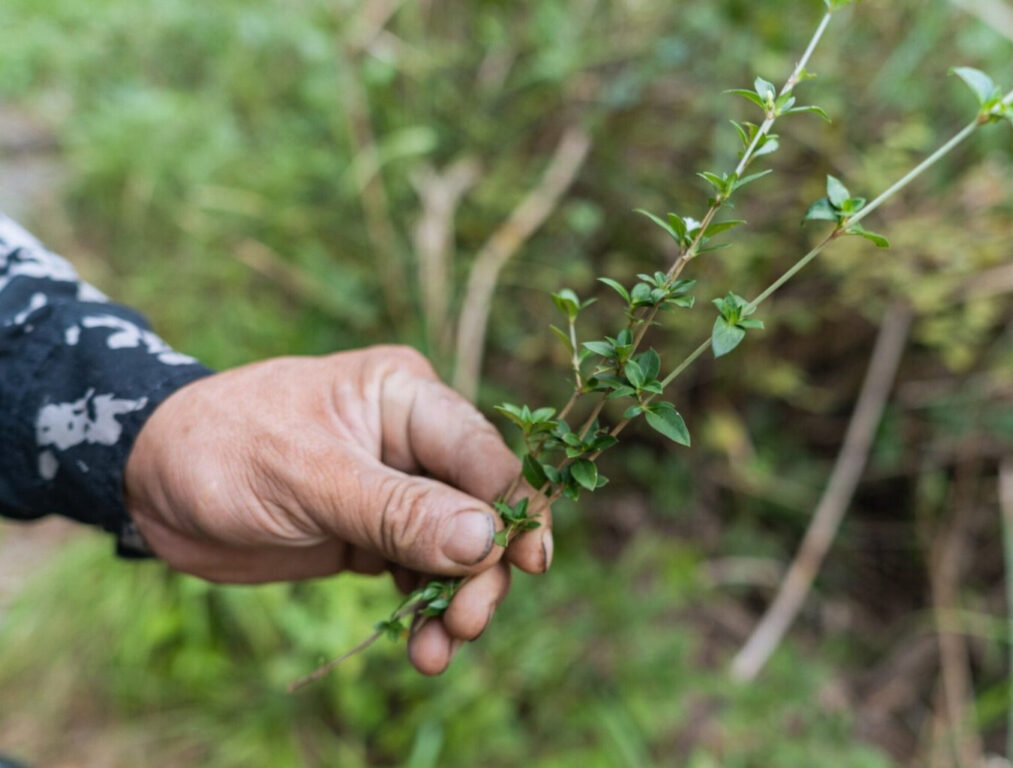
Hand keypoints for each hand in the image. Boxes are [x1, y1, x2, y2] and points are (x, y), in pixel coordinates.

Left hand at [124, 345, 551, 674]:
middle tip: (466, 623)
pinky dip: (424, 610)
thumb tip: (486, 540)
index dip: (514, 508)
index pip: (481, 453)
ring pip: (456, 549)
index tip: (528, 563)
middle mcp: (412, 440)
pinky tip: (421, 648)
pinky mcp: (373, 532)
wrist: (152, 480)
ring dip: (455, 600)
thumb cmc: (225, 449)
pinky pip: (418, 572)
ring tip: (439, 650)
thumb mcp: (309, 476)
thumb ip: (397, 510)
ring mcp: (395, 489)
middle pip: (480, 508)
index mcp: (405, 396)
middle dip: (482, 568)